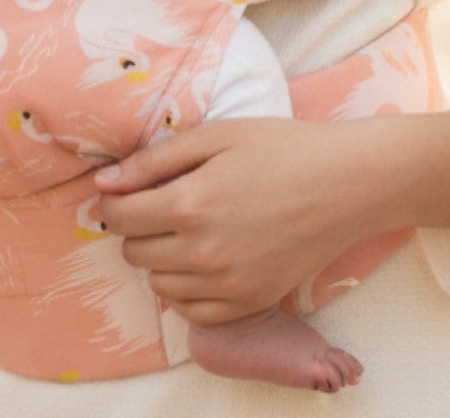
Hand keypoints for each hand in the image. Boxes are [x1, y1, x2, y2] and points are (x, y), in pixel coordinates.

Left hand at [94, 119, 370, 325]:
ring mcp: (227, 284)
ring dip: (160, 258)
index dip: (113, 201)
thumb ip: (154, 160)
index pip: (119, 217)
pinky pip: (192, 312)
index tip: (124, 190)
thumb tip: (104, 180)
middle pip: (135, 252)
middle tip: (161, 204)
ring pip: (159, 285)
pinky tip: (202, 262)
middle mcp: (203, 252)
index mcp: (190, 204)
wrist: (346, 184)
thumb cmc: (281, 149)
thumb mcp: (215, 136)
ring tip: (186, 230)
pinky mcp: (250, 303)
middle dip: (136, 227)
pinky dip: (186, 290)